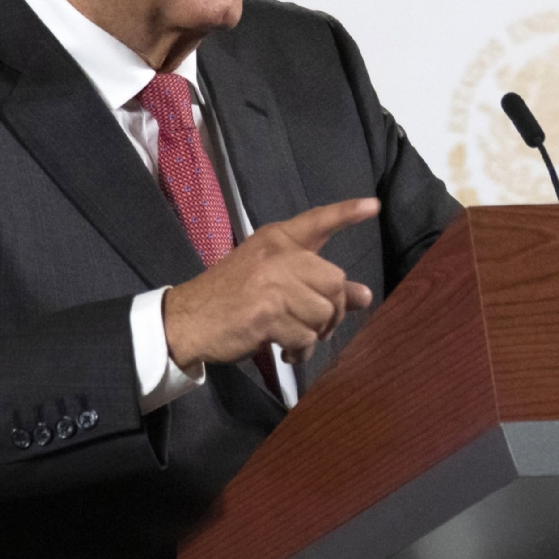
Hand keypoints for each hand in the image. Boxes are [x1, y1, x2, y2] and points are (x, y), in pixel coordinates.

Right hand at [162, 197, 378, 369]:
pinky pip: (306, 337)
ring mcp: (272, 284)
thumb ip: (315, 282)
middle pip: (335, 281)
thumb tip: (364, 296)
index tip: (372, 206)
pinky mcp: (267, 315)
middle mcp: (277, 255)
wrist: (186, 319)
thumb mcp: (271, 277)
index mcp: (276, 239)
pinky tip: (285, 351)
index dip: (346, 212)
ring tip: (295, 340)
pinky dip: (300, 351)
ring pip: (323, 313)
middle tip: (318, 326)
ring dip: (315, 335)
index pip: (317, 220)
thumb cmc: (230, 296)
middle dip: (334, 311)